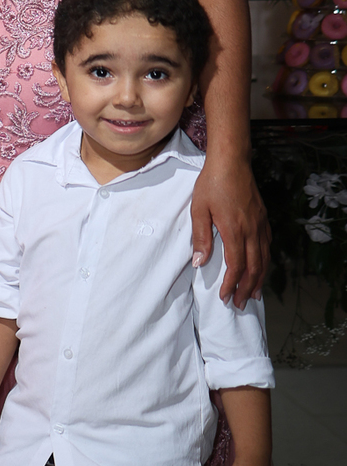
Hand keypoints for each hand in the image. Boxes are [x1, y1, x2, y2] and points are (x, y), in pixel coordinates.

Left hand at [190, 156, 269, 306]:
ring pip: (264, 259)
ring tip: (252, 294)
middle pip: (254, 268)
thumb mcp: (199, 210)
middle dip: (246, 288)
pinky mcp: (263, 218)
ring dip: (259, 279)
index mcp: (235, 231)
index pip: (236, 266)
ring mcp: (260, 224)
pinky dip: (264, 262)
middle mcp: (252, 230)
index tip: (224, 297)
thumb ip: (201, 238)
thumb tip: (199, 263)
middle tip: (238, 303)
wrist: (232, 162)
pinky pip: (267, 246)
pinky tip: (260, 267)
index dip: (231, 284)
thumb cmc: (212, 184)